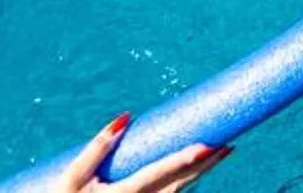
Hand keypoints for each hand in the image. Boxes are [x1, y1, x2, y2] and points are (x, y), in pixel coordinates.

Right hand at [57, 116, 226, 191]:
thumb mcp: (72, 178)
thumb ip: (97, 148)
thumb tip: (125, 118)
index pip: (161, 174)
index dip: (187, 159)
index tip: (211, 145)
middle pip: (181, 183)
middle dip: (206, 164)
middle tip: (230, 144)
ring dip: (201, 174)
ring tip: (222, 153)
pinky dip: (186, 185)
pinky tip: (197, 173)